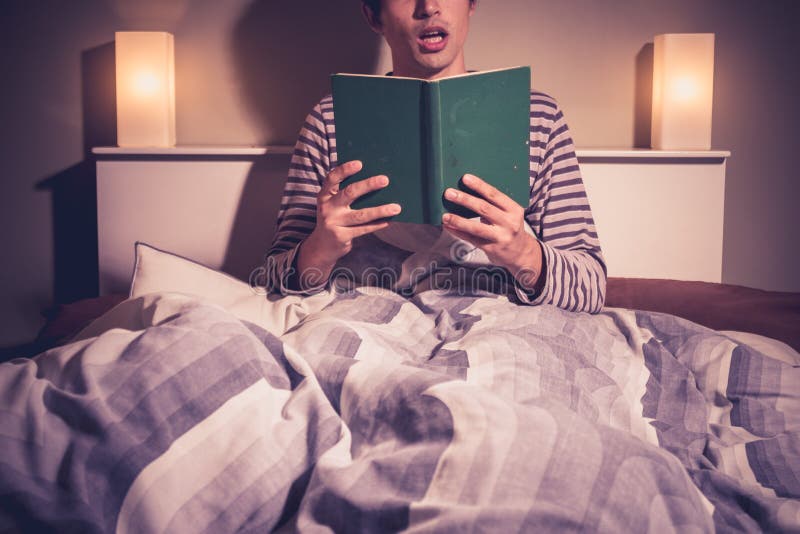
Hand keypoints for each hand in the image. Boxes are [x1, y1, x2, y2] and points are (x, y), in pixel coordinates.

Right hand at [296, 160, 400, 287]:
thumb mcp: (333, 205)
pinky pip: (363, 229)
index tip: (359, 164)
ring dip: (380, 210)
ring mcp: (333, 223)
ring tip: (396, 208)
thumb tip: (375, 182)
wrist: (321, 246)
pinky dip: (377, 225)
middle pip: (349, 193)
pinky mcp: (341, 236)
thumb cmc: (334, 219)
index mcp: (325, 195)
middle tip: (385, 180)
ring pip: (361, 215)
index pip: (332, 179)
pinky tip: (388, 220)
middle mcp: (327, 208)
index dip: (344, 170)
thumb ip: (347, 194)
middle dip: (368, 185)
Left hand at [441, 173, 542, 290]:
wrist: (520, 253)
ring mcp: (500, 237)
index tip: (465, 178)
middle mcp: (509, 223)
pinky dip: (458, 232)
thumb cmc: (509, 227)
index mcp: (514, 209)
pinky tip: (448, 226)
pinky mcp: (491, 249)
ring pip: (476, 227)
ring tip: (445, 215)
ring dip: (458, 220)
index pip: (495, 195)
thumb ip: (493, 204)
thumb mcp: (509, 214)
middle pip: (484, 209)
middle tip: (449, 193)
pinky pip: (472, 239)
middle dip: (465, 200)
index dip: (479, 186)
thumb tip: (466, 192)